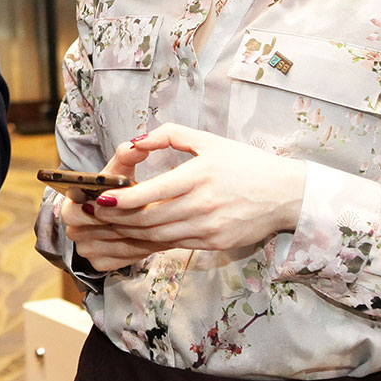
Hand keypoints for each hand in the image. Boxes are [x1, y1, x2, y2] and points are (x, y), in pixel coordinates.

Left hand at [60, 124, 306, 270]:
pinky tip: (138, 234)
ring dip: (131, 232)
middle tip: (94, 213)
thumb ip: (170, 136)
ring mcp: (210, 228)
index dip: (123, 198)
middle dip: (117, 218)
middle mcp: (203, 204)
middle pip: (150, 219)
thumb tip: (137, 141)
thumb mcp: (209, 140)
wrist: (286, 194)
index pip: (153, 192)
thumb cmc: (246, 163)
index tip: (100, 197)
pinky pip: (176, 244)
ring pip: (160, 236)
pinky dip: (154, 241)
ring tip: (110, 224)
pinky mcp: (216, 244)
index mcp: (200, 175)